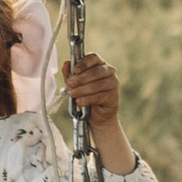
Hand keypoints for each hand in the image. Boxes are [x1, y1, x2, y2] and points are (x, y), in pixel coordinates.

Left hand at [63, 52, 133, 173]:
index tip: (74, 71)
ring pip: (99, 81)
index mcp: (98, 67)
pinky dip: (90, 97)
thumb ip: (71, 77)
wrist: (97, 124)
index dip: (83, 62)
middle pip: (96, 69)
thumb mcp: (74, 89)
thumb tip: (67, 64)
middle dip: (81, 78)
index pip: (93, 57)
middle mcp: (109, 73)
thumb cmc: (84, 104)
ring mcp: (113, 85)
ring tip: (73, 95)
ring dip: (84, 88)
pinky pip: (102, 94)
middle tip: (69, 86)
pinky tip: (81, 102)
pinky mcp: (114, 97)